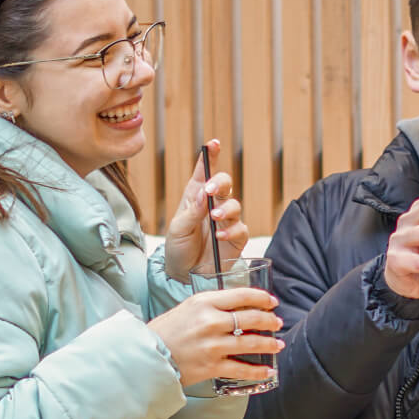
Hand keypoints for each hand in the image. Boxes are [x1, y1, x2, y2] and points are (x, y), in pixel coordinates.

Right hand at [147, 288, 283, 387]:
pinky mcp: (211, 365)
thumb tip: (242, 306)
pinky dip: (258, 371)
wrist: (145, 356)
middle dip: (270, 320)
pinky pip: (242, 368)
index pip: (243, 295)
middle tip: (277, 323)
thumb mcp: (189, 308)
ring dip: (270, 344)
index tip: (272, 302)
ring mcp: (212, 344)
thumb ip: (213, 305)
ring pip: (251, 342)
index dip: (263, 298)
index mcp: (204, 302)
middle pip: (252, 317)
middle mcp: (210, 321)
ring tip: (278, 344)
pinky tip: (268, 370)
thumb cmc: (166, 331)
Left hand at [163, 140, 248, 281]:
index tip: (213, 143)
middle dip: (221, 182)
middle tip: (211, 189)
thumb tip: (205, 194)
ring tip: (215, 218)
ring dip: (226, 209)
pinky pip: (240, 228)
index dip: (210, 156)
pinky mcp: (236, 237)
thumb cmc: (178, 248)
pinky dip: (231, 231)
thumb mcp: (178, 229)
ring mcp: (226, 221)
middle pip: (225, 183)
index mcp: (195, 197)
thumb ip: (192, 211)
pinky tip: (219, 237)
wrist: (185, 275)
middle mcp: (213, 205)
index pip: (204, 172)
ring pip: (235, 204)